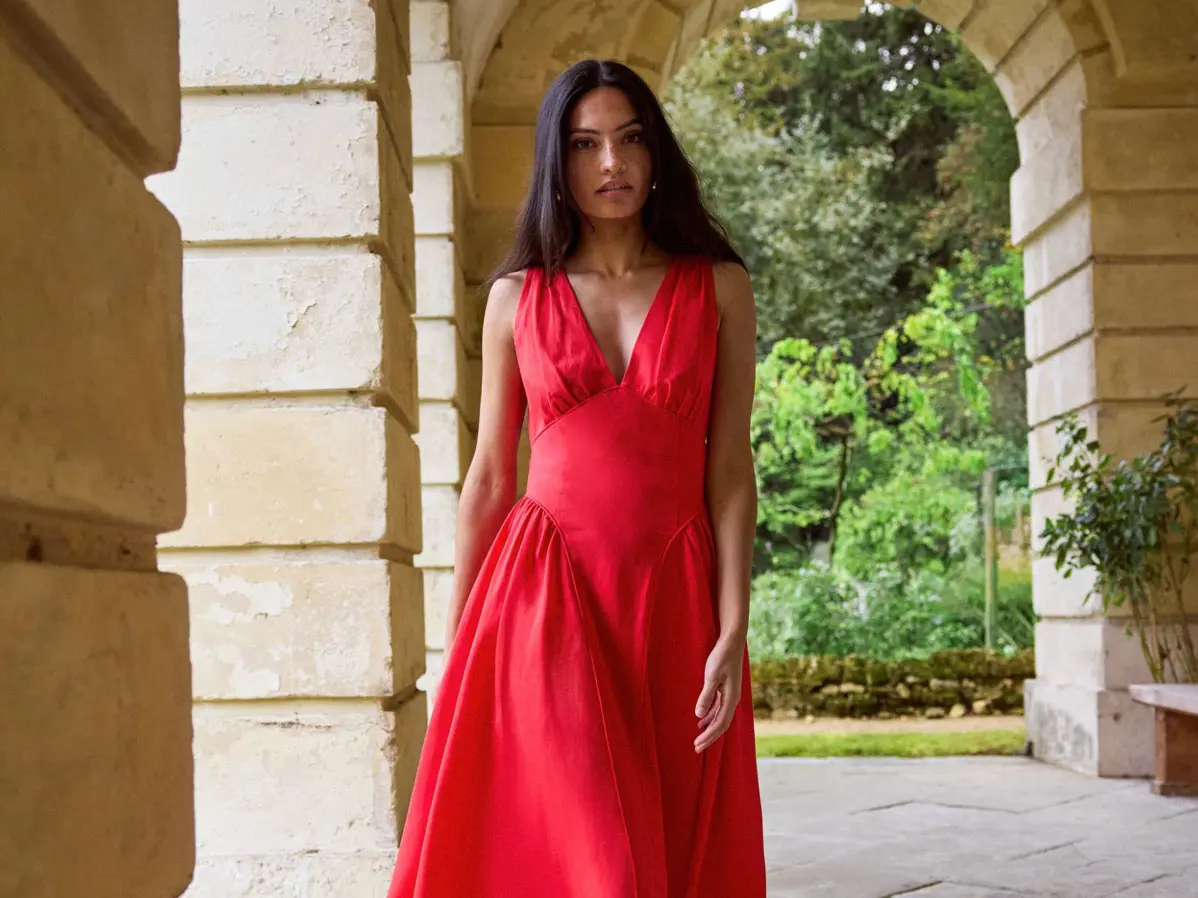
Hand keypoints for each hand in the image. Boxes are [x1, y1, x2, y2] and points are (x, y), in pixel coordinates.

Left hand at [694, 636, 744, 752]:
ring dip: (710, 728)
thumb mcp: (711, 676)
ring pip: (720, 717)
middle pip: (721, 724)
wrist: (731, 642)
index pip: (720, 724)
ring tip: (698, 738)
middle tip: (696, 748)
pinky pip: (719, 708)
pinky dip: (711, 716)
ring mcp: (730, 695)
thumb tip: (699, 715)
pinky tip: (702, 719)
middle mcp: (733, 699)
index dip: (709, 736)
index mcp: (731, 698)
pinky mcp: (726, 689)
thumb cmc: (721, 657)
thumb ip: (706, 696)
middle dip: (709, 737)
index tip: (697, 745)